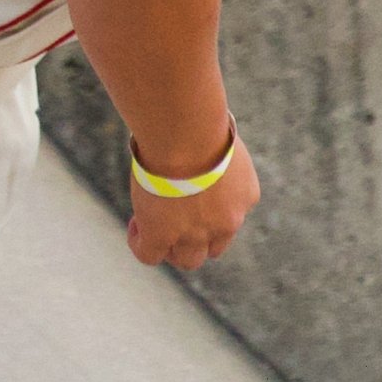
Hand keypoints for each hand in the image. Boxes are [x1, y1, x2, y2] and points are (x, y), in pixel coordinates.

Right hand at [125, 136, 259, 271]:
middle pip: (213, 248)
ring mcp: (195, 234)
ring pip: (187, 260)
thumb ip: (211, 147)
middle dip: (194, 239)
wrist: (187, 136)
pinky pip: (149, 254)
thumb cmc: (200, 122)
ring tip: (152, 225)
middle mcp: (226, 222)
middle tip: (173, 218)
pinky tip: (136, 225)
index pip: (230, 217)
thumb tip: (195, 140)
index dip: (209, 211)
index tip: (190, 192)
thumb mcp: (218, 136)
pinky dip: (140, 244)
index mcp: (245, 197)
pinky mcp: (162, 236)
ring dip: (171, 248)